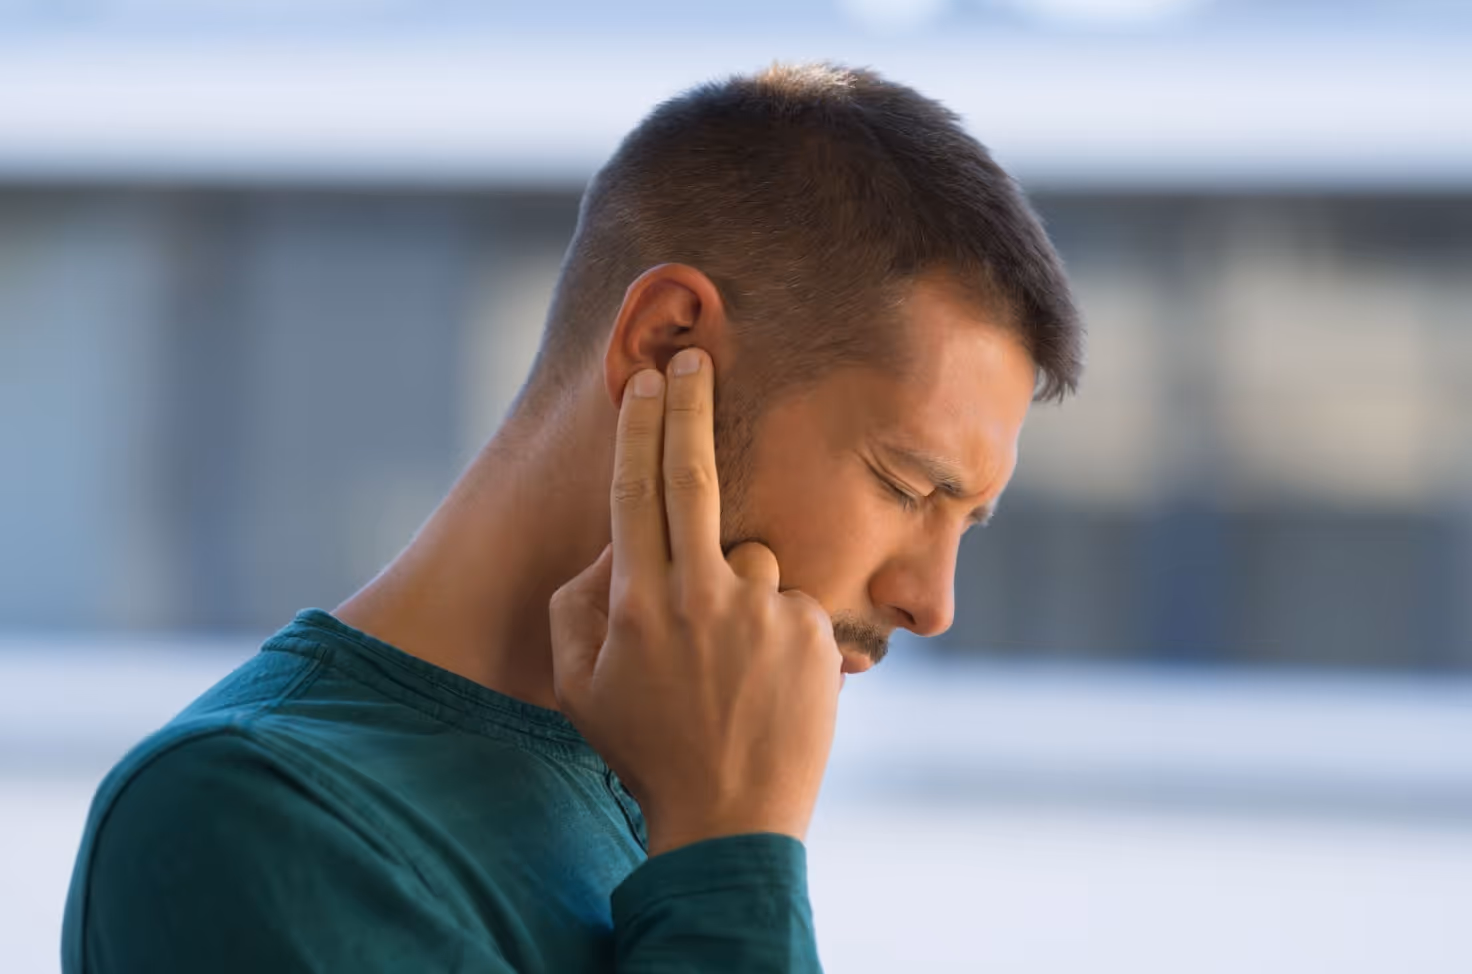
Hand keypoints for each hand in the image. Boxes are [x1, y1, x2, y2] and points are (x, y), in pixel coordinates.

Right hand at [548, 346, 843, 856]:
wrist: (730, 816)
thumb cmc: (645, 749)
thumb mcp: (579, 686)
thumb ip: (578, 606)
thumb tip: (613, 546)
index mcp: (638, 603)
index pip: (635, 490)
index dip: (639, 428)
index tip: (646, 381)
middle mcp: (701, 593)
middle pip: (696, 476)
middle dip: (691, 407)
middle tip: (695, 357)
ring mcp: (762, 610)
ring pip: (751, 557)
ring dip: (739, 589)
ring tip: (731, 665)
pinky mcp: (811, 631)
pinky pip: (788, 602)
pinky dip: (775, 627)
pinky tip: (765, 682)